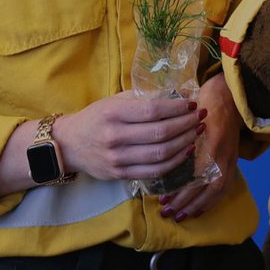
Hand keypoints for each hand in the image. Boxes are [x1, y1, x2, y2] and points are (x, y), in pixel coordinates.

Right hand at [56, 91, 202, 181]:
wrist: (69, 144)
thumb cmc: (97, 117)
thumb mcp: (116, 100)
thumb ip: (143, 98)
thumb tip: (178, 94)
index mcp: (114, 113)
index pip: (153, 110)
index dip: (177, 108)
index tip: (192, 104)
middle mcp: (115, 136)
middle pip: (160, 133)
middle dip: (186, 124)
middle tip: (201, 117)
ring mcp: (118, 159)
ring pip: (160, 154)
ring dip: (184, 143)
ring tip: (197, 131)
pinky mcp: (120, 174)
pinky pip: (154, 171)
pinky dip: (174, 162)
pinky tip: (185, 151)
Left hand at [157, 73, 240, 220]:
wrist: (230, 95)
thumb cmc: (204, 100)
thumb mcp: (187, 113)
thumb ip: (174, 131)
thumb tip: (152, 152)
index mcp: (212, 139)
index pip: (197, 172)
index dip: (180, 189)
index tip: (161, 197)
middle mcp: (223, 152)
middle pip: (207, 186)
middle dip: (186, 202)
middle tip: (166, 211)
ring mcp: (231, 157)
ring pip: (216, 190)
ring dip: (197, 205)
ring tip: (178, 216)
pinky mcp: (233, 161)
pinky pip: (225, 188)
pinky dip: (211, 202)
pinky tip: (197, 211)